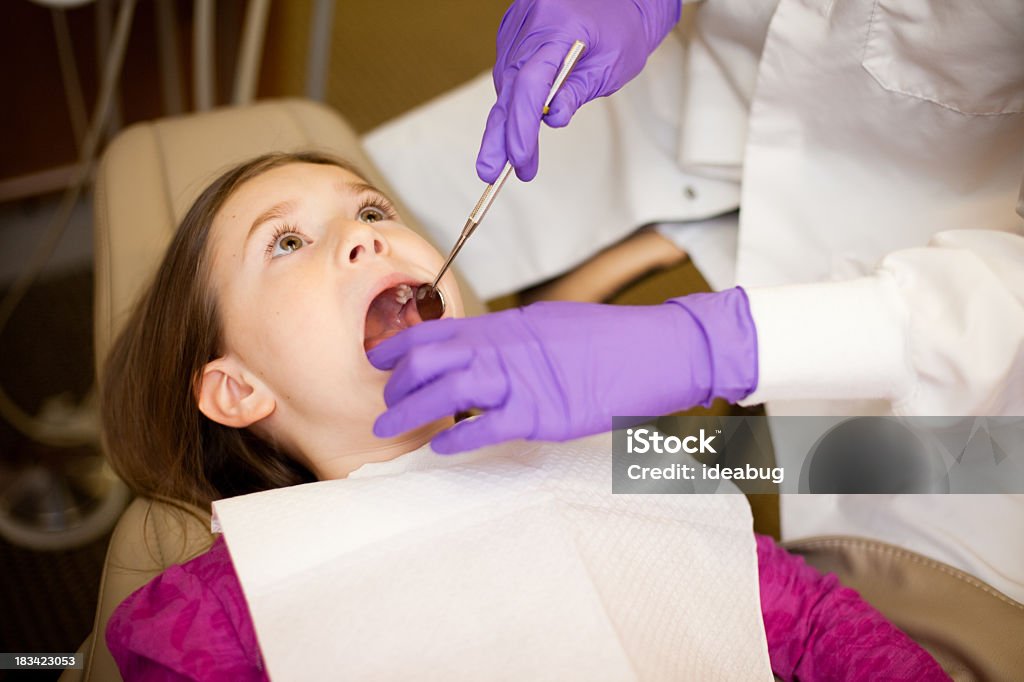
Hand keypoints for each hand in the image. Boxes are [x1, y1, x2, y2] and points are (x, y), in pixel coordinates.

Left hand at [368, 288, 757, 452]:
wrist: (659, 349)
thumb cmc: (611, 339)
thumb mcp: (551, 326)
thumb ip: (511, 339)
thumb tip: (481, 349)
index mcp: (508, 327)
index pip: (437, 330)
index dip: (399, 346)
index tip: (378, 360)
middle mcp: (507, 348)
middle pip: (431, 360)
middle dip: (397, 384)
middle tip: (384, 404)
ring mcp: (523, 380)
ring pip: (447, 390)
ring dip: (411, 410)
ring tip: (389, 428)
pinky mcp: (543, 413)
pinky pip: (487, 425)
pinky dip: (457, 436)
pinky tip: (441, 446)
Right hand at [477, 0, 681, 182]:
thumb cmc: (623, 28)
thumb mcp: (611, 66)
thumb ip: (578, 91)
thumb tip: (552, 120)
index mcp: (559, 28)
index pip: (530, 85)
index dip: (522, 127)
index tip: (521, 160)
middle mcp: (531, 23)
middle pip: (508, 87)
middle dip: (499, 134)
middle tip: (489, 173)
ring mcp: (518, 24)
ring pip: (504, 80)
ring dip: (506, 119)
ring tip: (509, 153)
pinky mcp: (513, 29)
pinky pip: (507, 68)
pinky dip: (512, 96)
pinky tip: (517, 117)